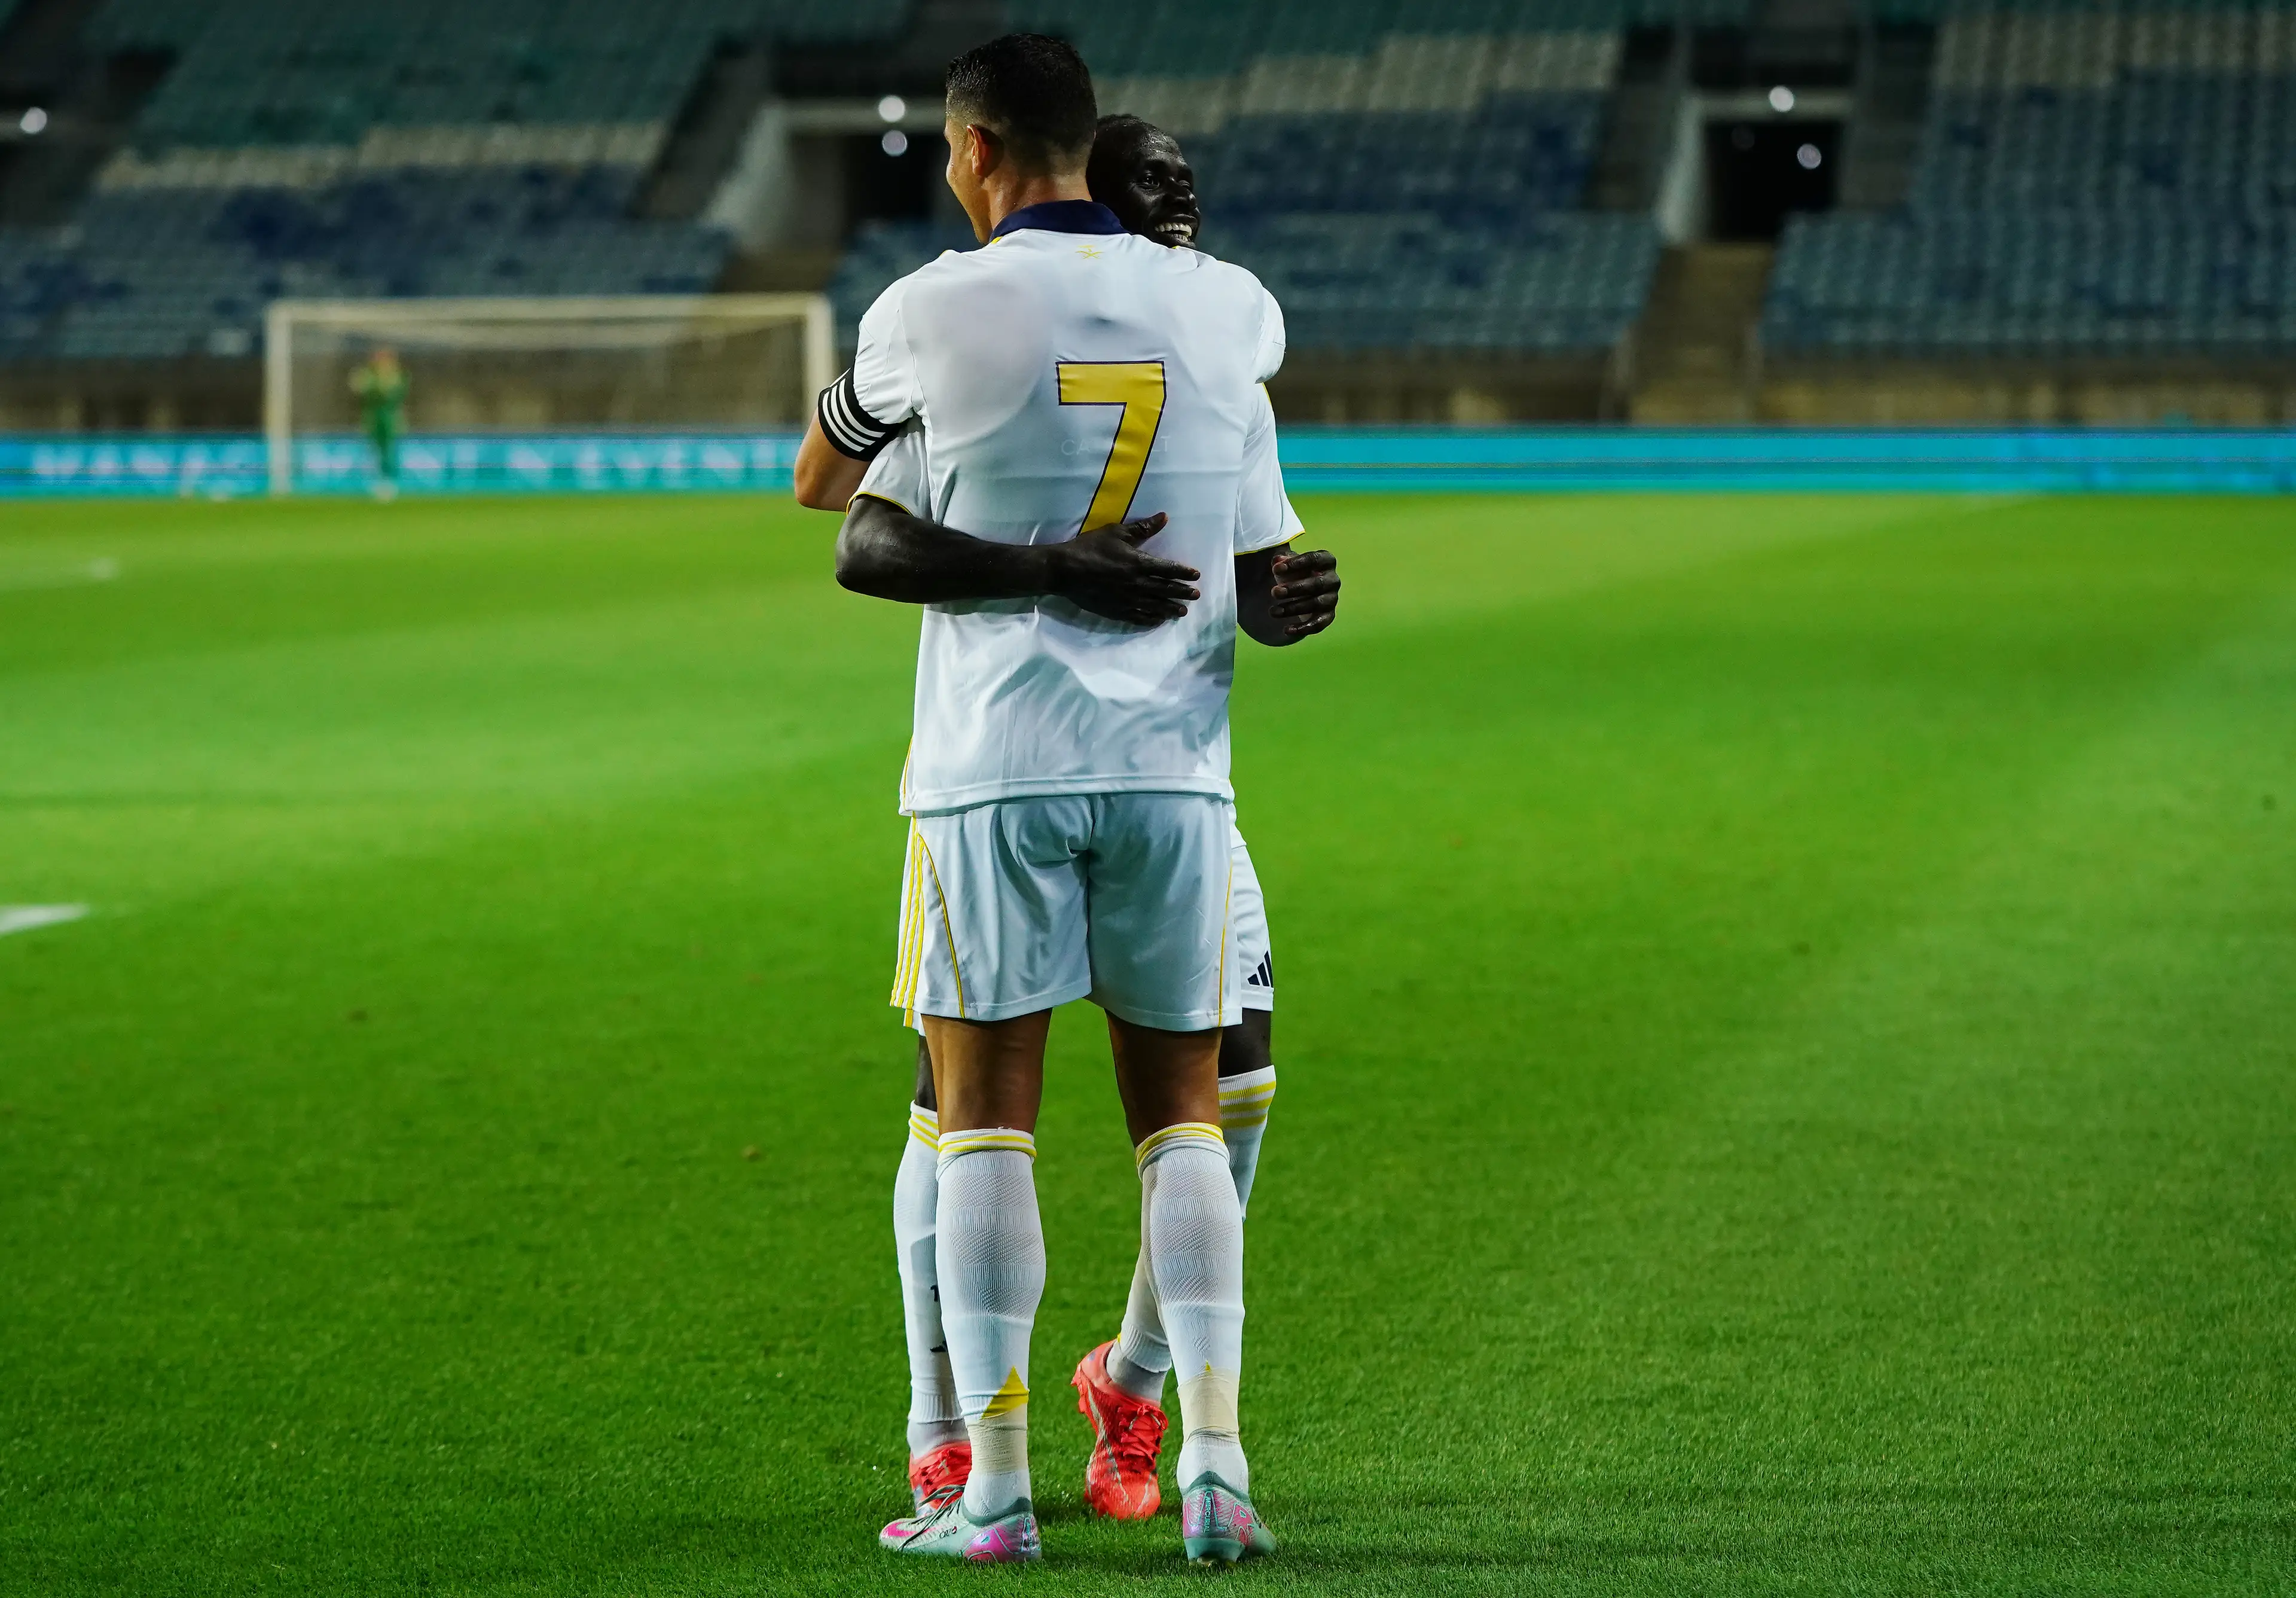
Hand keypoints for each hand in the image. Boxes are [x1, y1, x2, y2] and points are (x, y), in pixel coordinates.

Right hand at [1044, 512, 1199, 625]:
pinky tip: (1158, 620)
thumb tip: (1165, 517)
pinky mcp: (1115, 610)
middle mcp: (1137, 584)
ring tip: (1182, 612)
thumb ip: (1142, 528)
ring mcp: (1127, 600)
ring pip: (1155, 606)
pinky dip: (1150, 619)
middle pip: (1165, 590)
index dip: (1183, 572)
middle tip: (1195, 596)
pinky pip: (1137, 617)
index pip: (1168, 569)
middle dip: (1182, 593)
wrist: (1065, 570)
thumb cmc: (1090, 548)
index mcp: (1139, 564)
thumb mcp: (1116, 533)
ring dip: (1170, 609)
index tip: (1196, 576)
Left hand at [1268, 546, 1339, 638]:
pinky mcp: (1329, 616)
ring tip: (1273, 611)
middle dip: (1294, 589)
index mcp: (1326, 561)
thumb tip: (1277, 560)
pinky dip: (1303, 628)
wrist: (1302, 590)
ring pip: (1316, 604)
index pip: (1314, 559)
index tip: (1276, 569)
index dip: (1296, 563)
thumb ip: (1282, 559)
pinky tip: (1287, 629)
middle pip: (1317, 584)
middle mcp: (1333, 580)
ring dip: (1293, 608)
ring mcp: (1332, 599)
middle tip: (1274, 592)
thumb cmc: (1296, 572)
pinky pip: (1319, 624)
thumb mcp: (1288, 564)